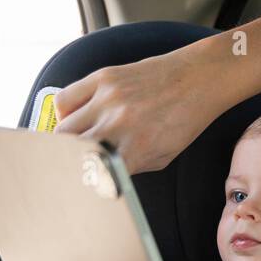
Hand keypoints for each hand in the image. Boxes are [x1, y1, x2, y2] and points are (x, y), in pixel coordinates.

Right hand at [53, 44, 229, 174]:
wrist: (198, 79)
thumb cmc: (183, 121)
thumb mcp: (162, 156)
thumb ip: (130, 167)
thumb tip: (98, 174)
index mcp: (136, 150)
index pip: (92, 175)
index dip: (81, 182)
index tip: (78, 183)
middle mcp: (119, 125)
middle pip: (68, 152)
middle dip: (68, 161)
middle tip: (72, 163)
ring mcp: (108, 99)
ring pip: (61, 128)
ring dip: (64, 139)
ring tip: (76, 140)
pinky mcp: (103, 77)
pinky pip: (63, 100)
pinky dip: (64, 113)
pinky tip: (76, 116)